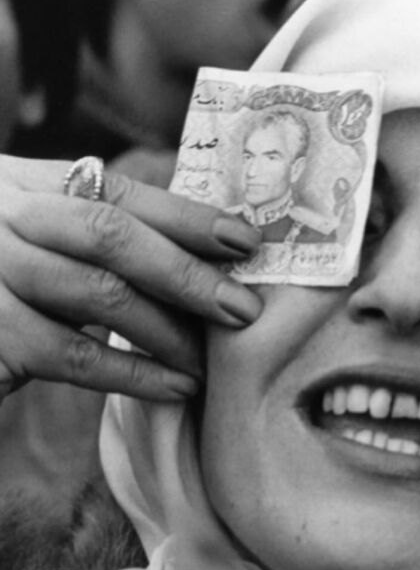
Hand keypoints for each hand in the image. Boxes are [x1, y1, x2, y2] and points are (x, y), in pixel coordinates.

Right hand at [0, 155, 261, 402]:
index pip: (118, 192)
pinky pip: (70, 356)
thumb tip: (199, 252)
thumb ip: (91, 230)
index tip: (246, 241)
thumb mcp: (30, 228)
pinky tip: (176, 386)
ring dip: (168, 332)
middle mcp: (4, 218)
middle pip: (111, 236)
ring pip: (97, 296)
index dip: (187, 216)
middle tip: (243, 308)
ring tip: (213, 358)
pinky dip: (132, 374)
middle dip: (187, 274)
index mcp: (25, 183)